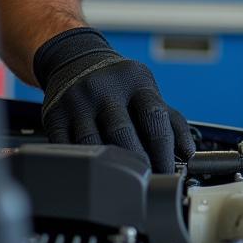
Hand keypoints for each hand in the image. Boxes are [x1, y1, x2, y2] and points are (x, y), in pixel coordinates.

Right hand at [32, 27, 194, 172]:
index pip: (154, 117)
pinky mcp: (54, 113)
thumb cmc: (120, 83)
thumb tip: (188, 154)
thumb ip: (171, 121)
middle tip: (145, 183)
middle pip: (122, 133)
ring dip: (109, 168)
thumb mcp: (147, 90)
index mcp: (136, 81)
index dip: (163, 150)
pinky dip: (82, 164)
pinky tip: (93, 174)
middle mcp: (105, 88)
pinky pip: (66, 147)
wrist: (76, 59)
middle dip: (137, 163)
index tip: (168, 172)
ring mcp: (77, 100)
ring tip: (121, 183)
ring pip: (93, 143)